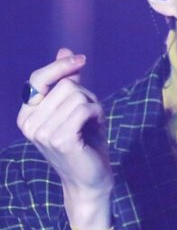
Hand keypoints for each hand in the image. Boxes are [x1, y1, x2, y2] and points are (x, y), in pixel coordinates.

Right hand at [17, 49, 112, 229]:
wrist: (91, 180)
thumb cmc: (85, 143)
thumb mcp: (75, 108)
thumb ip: (67, 81)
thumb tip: (65, 49)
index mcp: (26, 115)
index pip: (37, 78)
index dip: (59, 66)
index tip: (81, 59)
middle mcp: (28, 124)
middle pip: (64, 85)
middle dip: (85, 95)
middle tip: (91, 115)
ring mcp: (42, 133)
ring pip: (76, 95)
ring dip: (93, 105)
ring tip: (93, 123)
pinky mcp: (60, 139)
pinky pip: (84, 108)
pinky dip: (97, 113)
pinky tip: (97, 126)